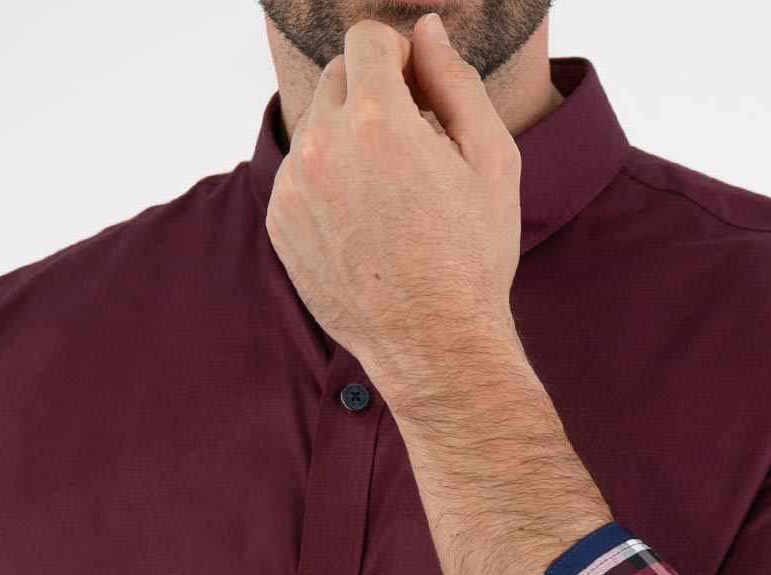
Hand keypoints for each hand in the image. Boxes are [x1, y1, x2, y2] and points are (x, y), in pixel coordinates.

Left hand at [264, 14, 522, 399]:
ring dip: (348, 141)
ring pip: (315, 128)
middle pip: (336, 78)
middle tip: (412, 146)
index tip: (419, 92)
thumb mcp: (491, 160)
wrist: (432, 345)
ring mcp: (292, 189)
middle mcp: (322, 147)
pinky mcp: (279, 225)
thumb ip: (456, 82)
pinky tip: (364, 224)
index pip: (366, 39)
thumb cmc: (472, 257)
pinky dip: (327, 184)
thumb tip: (427, 32)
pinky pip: (299, 175)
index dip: (400, 57)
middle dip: (373, 95)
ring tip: (390, 196)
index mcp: (375, 120)